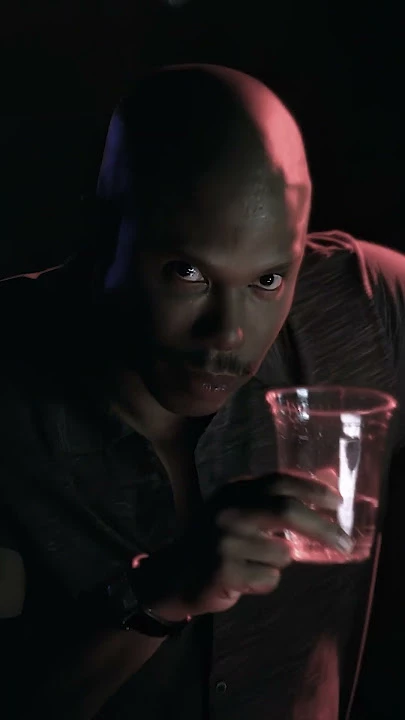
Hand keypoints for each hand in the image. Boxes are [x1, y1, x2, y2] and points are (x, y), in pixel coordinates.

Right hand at [140, 474, 349, 618]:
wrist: (175, 574)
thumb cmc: (218, 542)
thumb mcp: (239, 512)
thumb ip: (273, 502)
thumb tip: (326, 489)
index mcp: (235, 491)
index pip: (280, 481)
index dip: (313, 489)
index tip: (337, 501)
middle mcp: (229, 510)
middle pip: (287, 511)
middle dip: (322, 527)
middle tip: (344, 542)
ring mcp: (225, 539)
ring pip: (283, 555)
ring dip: (278, 565)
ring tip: (254, 565)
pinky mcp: (224, 569)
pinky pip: (269, 578)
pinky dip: (264, 582)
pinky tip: (242, 579)